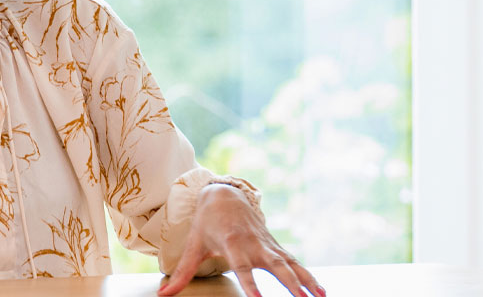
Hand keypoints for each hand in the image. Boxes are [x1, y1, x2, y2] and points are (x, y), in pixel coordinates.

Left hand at [159, 185, 322, 296]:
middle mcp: (255, 245)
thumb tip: (163, 294)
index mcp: (233, 245)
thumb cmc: (206, 223)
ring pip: (291, 264)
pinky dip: (308, 275)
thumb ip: (182, 273)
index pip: (244, 269)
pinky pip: (295, 262)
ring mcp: (268, 245)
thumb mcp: (193, 246)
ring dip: (307, 280)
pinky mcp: (276, 246)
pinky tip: (320, 291)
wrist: (224, 196)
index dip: (251, 284)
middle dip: (291, 284)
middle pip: (276, 267)